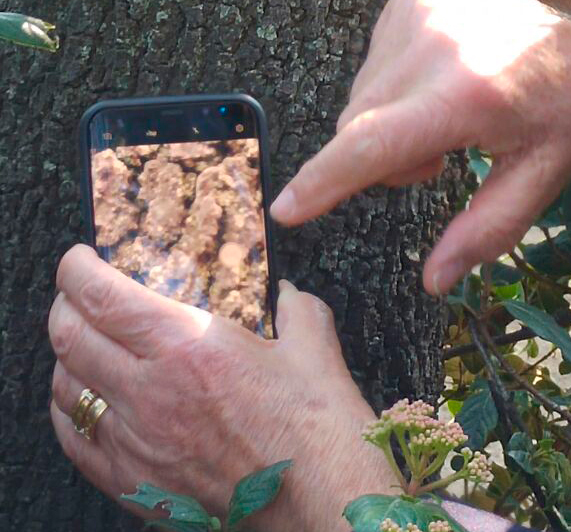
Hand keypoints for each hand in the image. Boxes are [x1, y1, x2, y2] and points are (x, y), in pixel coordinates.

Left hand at [49, 245, 395, 531]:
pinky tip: (82, 398)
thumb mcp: (313, 345)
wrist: (318, 499)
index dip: (77, 271)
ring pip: (63, 387)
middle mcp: (151, 392)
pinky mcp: (134, 483)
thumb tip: (288, 294)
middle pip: (70, 336)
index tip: (79, 259)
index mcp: (190, 346)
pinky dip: (68, 410)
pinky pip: (74, 441)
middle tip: (77, 292)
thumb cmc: (316, 425)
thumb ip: (296, 307)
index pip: (103, 298)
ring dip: (65, 355)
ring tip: (83, 340)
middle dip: (65, 304)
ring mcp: (136, 442)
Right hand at [271, 0, 570, 294]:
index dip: (321, 183)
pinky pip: (375, 61)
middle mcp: (428, 48)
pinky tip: (443, 76)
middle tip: (439, 160)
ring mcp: (415, 13)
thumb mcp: (546, 170)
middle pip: (355, 128)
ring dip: (387, 121)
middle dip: (379, 160)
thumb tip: (435, 280)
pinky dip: (395, 83)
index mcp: (464, 98)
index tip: (286, 209)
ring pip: (362, 95)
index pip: (368, 147)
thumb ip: (487, 229)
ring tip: (449, 113)